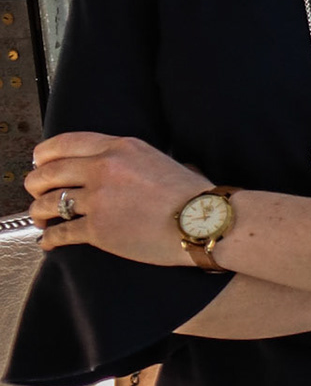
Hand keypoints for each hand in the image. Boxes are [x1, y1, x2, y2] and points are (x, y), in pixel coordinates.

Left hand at [25, 133, 208, 265]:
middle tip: (37, 191)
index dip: (44, 154)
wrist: (201, 221)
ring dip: (38, 212)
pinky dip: (49, 239)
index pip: (65, 143)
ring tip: (41, 217)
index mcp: (121, 147)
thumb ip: (133, 160)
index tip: (39, 161)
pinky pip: (58, 233)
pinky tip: (50, 242)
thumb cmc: (191, 192)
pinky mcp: (96, 230)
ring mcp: (98, 200)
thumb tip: (126, 168)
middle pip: (47, 173)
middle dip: (35, 184)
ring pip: (47, 204)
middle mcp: (104, 168)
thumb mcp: (161, 159)